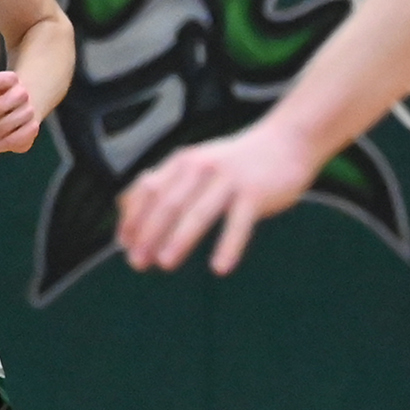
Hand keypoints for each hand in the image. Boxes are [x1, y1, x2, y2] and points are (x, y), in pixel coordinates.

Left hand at [116, 121, 319, 274]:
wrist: (286, 142)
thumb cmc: (234, 163)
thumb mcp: (195, 164)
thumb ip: (163, 182)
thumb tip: (123, 208)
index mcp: (182, 162)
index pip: (148, 190)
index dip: (133, 218)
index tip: (124, 245)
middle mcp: (201, 167)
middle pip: (169, 203)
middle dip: (149, 234)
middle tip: (137, 262)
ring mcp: (229, 179)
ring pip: (199, 212)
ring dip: (179, 239)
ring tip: (165, 262)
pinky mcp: (256, 193)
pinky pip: (239, 223)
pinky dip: (229, 246)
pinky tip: (220, 267)